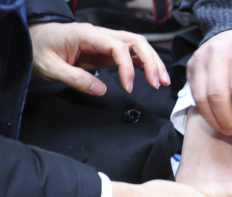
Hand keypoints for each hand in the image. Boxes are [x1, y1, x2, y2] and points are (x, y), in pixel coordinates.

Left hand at [29, 22, 170, 95]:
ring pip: (137, 46)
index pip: (118, 47)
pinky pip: (131, 53)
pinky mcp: (107, 50)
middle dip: (151, 61)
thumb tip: (102, 89)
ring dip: (153, 62)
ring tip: (162, 81)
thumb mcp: (50, 67)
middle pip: (135, 41)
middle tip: (158, 84)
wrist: (33, 38)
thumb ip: (75, 78)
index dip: (127, 68)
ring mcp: (105, 41)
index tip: (128, 88)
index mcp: (86, 35)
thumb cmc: (39, 49)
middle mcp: (100, 34)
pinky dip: (144, 64)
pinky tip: (152, 76)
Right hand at [187, 29, 231, 137]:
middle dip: (228, 120)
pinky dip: (206, 113)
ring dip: (215, 120)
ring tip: (229, 130)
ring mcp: (201, 58)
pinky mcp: (192, 66)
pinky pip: (195, 95)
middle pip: (217, 95)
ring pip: (202, 97)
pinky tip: (218, 120)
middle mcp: (218, 53)